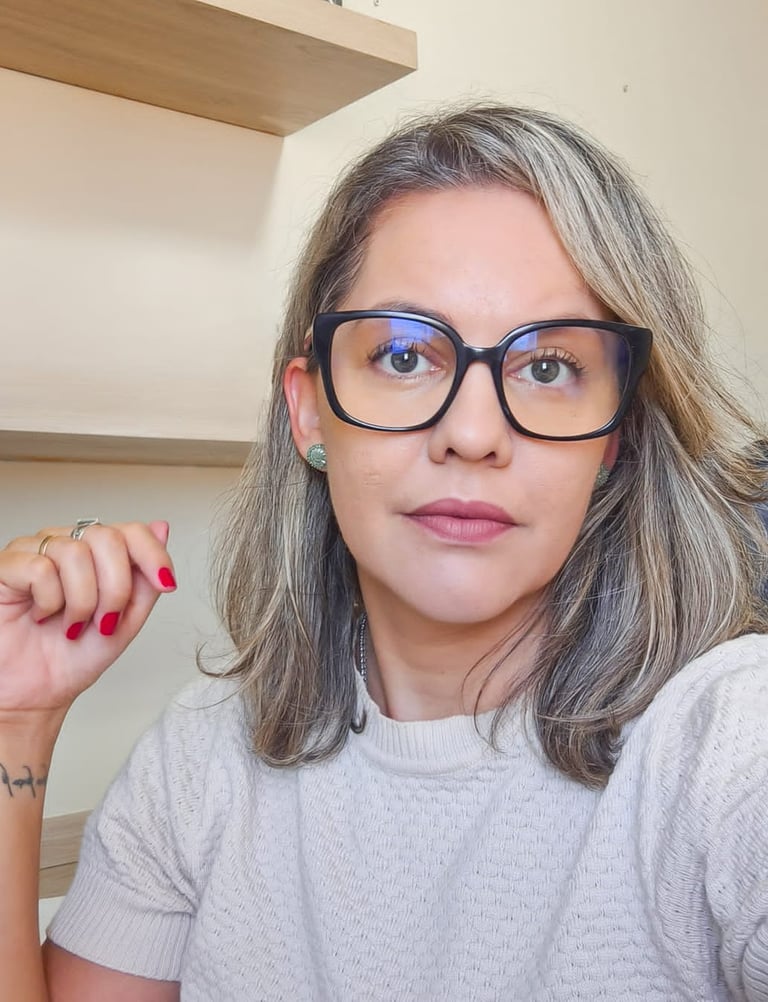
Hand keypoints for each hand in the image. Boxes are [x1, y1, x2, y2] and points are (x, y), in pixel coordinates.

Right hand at [0, 521, 176, 721]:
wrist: (34, 694)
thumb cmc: (72, 658)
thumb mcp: (125, 620)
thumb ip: (145, 578)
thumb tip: (161, 528)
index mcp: (97, 555)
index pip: (131, 531)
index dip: (153, 555)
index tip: (167, 584)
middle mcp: (67, 545)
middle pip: (107, 538)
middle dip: (116, 588)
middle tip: (105, 621)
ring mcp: (35, 551)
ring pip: (75, 553)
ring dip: (82, 601)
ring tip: (71, 625)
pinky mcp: (6, 566)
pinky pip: (39, 568)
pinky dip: (49, 601)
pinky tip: (41, 615)